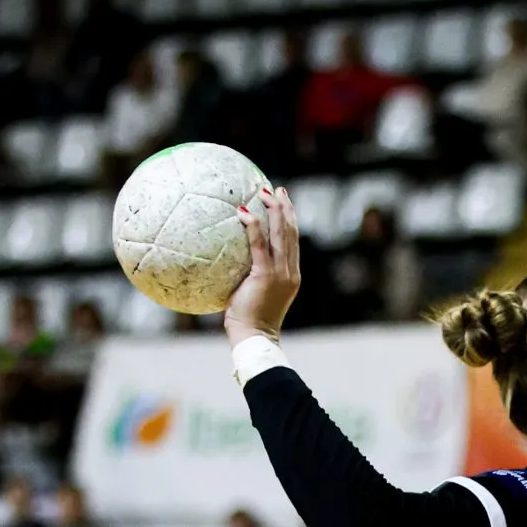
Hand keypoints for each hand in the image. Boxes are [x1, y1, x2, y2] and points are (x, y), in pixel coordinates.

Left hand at [223, 185, 301, 344]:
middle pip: (292, 232)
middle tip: (278, 189)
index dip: (290, 218)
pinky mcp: (266, 275)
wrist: (256, 337)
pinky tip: (243, 213)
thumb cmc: (249, 322)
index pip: (293, 241)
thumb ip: (251, 277)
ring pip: (282, 234)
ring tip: (264, 192)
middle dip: (285, 207)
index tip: (284, 201)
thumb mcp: (255, 295)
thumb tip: (234, 262)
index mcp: (292, 275)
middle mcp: (291, 271)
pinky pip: (260, 245)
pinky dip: (253, 227)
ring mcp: (281, 273)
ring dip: (274, 209)